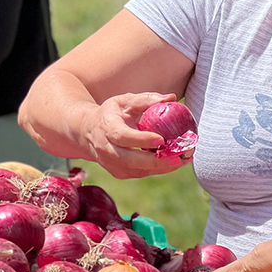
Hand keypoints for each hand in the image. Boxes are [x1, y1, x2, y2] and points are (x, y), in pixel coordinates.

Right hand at [79, 92, 194, 178]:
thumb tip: (172, 98)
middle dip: (156, 161)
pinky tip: (174, 161)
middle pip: (130, 159)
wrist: (87, 132)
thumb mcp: (125, 101)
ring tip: (183, 159)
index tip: (161, 139)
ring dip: (162, 167)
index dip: (141, 139)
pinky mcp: (119, 173)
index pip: (123, 136)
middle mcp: (106, 149)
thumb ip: (147, 99)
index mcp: (107, 127)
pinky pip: (140, 173)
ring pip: (137, 170)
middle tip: (178, 158)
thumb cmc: (111, 113)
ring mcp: (111, 163)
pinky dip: (158, 169)